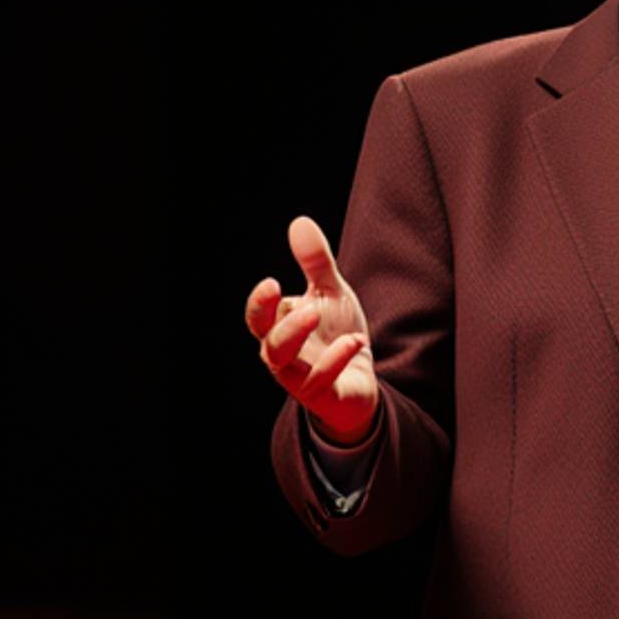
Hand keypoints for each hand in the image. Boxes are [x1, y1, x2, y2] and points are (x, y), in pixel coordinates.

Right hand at [246, 215, 378, 446]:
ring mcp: (301, 380)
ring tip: (317, 314)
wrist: (360, 380)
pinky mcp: (324, 396)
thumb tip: (300, 222)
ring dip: (299, 340)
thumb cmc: (336, 334)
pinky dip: (336, 360)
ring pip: (286, 367)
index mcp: (278, 329)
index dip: (260, 303)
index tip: (272, 284)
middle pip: (270, 344)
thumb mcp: (330, 293)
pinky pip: (321, 383)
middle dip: (283, 324)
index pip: (258, 318)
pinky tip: (356, 340)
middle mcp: (283, 357)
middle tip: (304, 304)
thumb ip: (315, 263)